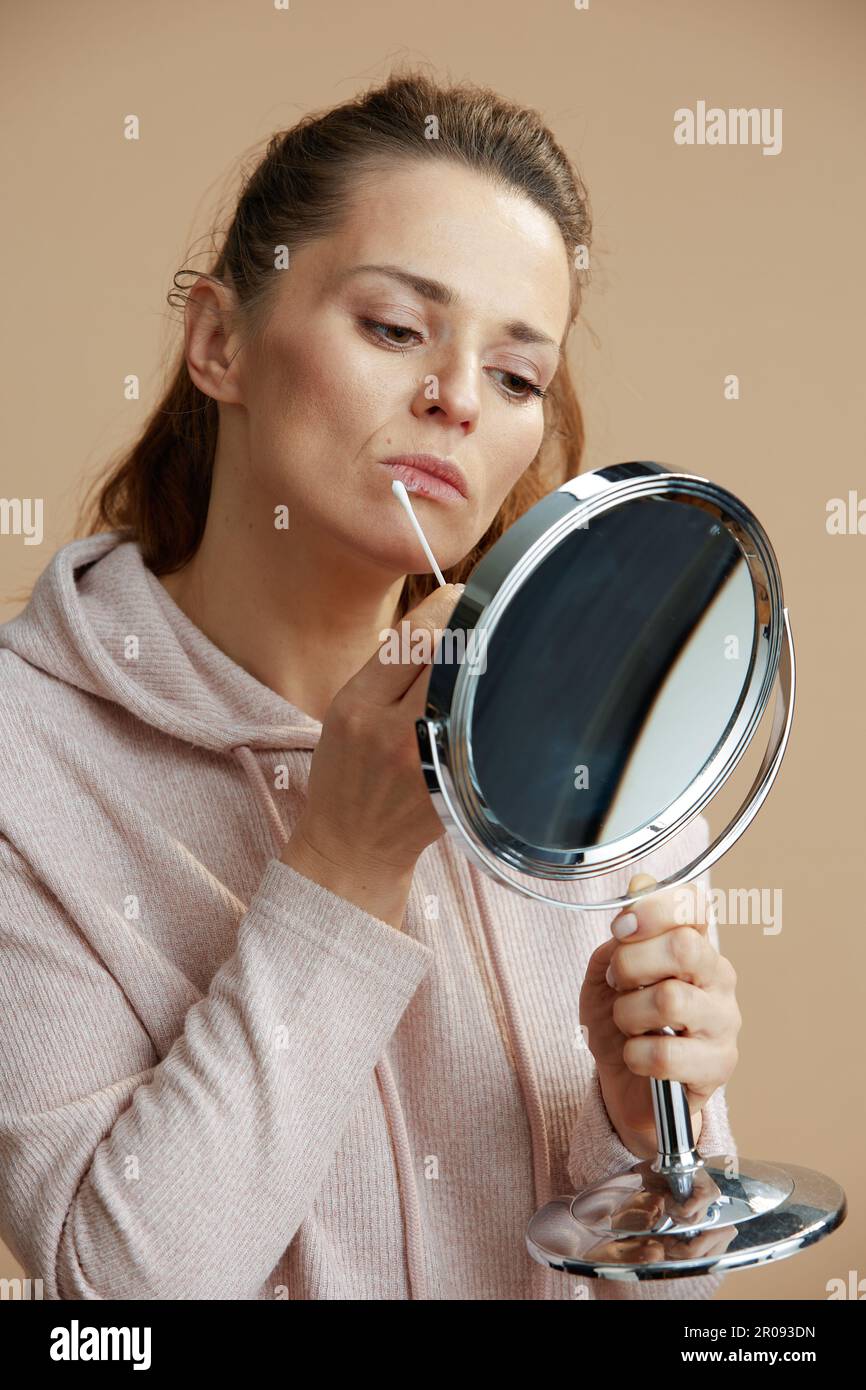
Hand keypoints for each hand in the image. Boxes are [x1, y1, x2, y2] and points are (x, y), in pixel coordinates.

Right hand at [283, 583, 464, 878]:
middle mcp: (395, 732)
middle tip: (486, 614)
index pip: (412, 638)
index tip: (459, 595)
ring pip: (470, 690)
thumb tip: (443, 618)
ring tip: (492, 650)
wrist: (354, 844)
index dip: (444, 607)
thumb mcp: (344, 711)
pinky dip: (491, 702)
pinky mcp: (456, 784)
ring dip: (487, 663)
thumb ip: (386, 670)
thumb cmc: (347, 772)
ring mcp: (430, 762)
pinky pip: (482, 726)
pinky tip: (495, 691)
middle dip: (472, 628)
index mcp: (358, 706)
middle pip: (449, 658)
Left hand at [579, 871, 741, 1157]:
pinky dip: (635, 1055)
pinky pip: (665, 1053)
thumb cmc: (620, 1024)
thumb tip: (635, 901)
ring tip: (627, 1025)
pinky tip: (636, 1057)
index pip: (692, 902)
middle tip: (618, 983)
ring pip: (670, 999)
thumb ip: (620, 939)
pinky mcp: (719, 1066)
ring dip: (629, 1015)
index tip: (622, 926)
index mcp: (693, 943)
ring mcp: (724, 1021)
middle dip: (632, 964)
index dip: (654, 906)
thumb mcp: (606, 974)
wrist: (626, 1086)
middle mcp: (717, 975)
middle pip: (682, 946)